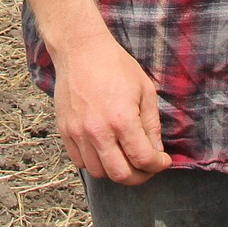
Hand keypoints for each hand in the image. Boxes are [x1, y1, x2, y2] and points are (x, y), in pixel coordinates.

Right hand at [51, 29, 172, 184]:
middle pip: (121, 175)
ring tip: (125, 157)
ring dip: (116, 170)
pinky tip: (105, 149)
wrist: (80, 49)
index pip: (143, 159)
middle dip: (139, 176)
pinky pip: (80, 162)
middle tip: (146, 167)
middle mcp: (98, 131)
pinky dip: (95, 163)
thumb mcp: (145, 90)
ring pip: (99, 172)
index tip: (162, 160)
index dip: (158, 165)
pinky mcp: (65, 131)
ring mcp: (78, 133)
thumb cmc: (115, 65)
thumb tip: (155, 151)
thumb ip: (151, 125)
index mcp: (122, 120)